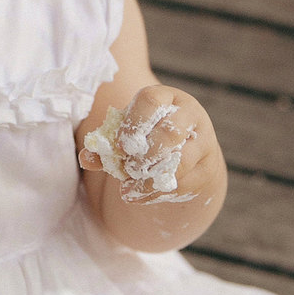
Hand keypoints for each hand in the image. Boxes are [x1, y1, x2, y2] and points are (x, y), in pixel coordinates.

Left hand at [79, 85, 219, 206]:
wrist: (185, 157)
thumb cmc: (149, 139)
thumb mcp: (128, 136)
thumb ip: (106, 145)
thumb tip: (87, 158)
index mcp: (165, 98)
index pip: (151, 100)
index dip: (133, 122)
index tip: (120, 144)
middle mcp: (188, 115)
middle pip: (170, 133)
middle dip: (145, 155)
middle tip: (127, 168)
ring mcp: (202, 141)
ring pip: (180, 161)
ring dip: (150, 178)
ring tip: (128, 187)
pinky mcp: (206, 168)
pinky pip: (183, 183)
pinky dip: (157, 192)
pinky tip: (139, 195)